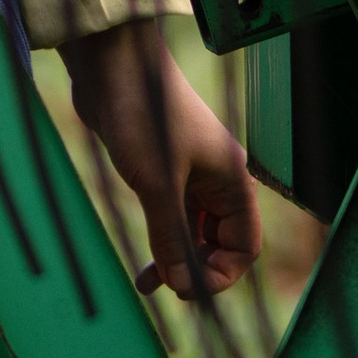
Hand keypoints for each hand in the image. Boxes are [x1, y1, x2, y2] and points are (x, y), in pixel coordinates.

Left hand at [63, 22, 261, 300]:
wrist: (113, 67)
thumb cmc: (143, 115)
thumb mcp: (157, 185)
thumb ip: (171, 237)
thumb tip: (182, 285)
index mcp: (232, 181)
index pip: (244, 245)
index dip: (222, 274)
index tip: (187, 290)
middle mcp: (217, 180)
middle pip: (220, 242)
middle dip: (196, 269)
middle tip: (166, 289)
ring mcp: (190, 175)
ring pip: (193, 232)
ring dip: (175, 259)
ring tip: (146, 284)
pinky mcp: (162, 170)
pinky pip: (170, 216)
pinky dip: (160, 239)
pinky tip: (143, 259)